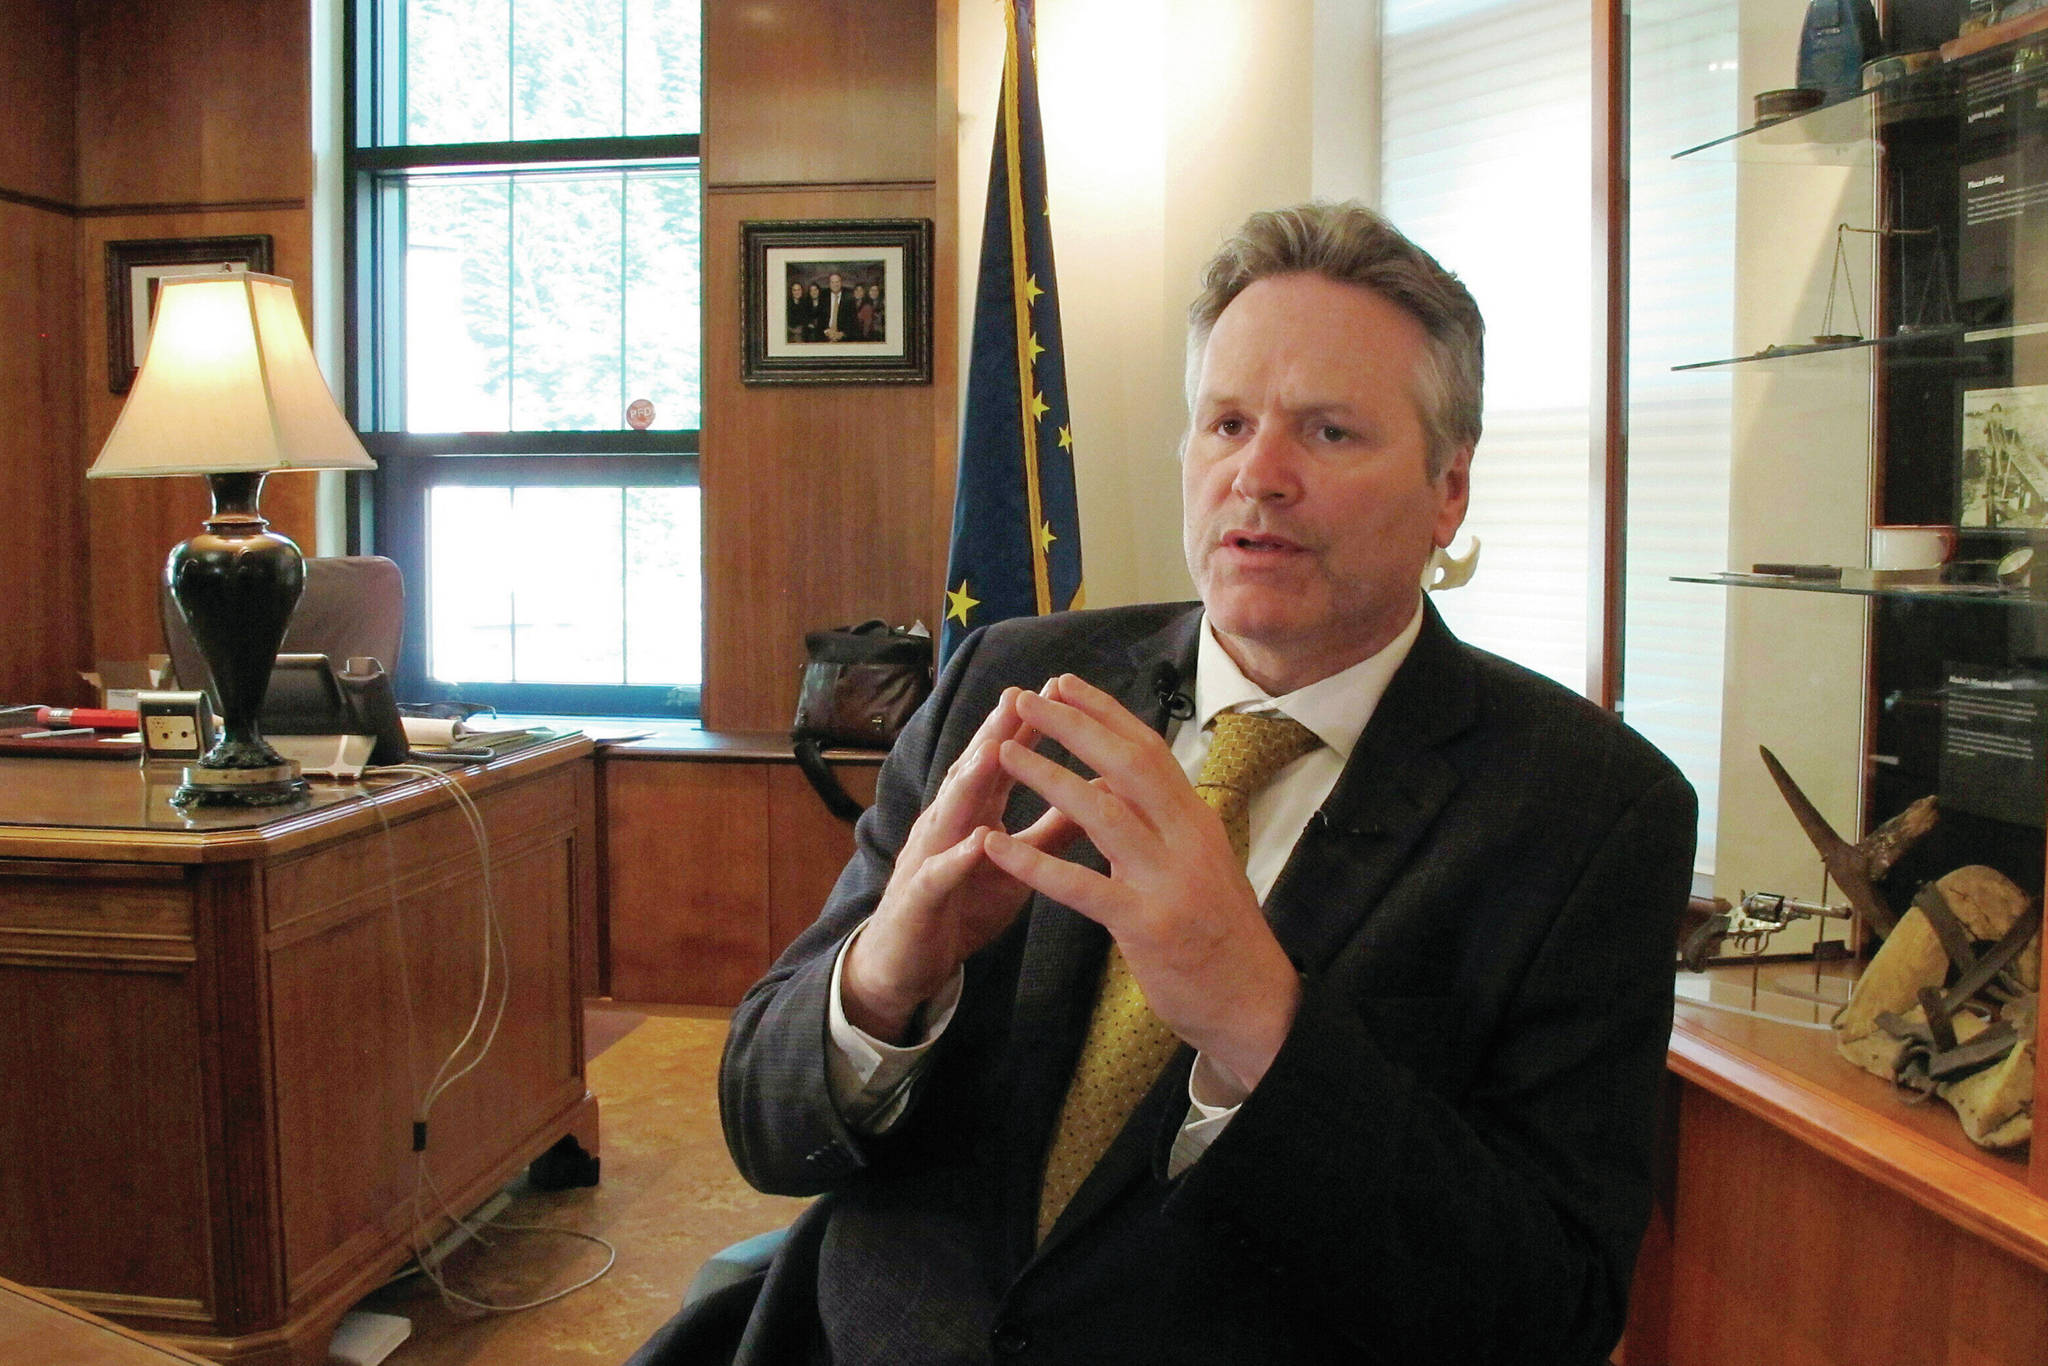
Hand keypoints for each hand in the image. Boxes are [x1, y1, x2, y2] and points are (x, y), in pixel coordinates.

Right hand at [840, 682, 1078, 1041]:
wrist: (906, 963)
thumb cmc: (964, 905)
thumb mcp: (1017, 865)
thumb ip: (1054, 830)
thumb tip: (1103, 792)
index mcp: (973, 813)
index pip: (1001, 761)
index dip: (1027, 726)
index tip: (1058, 689)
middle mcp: (947, 824)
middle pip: (971, 772)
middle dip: (995, 733)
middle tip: (1020, 695)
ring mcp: (928, 857)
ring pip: (949, 812)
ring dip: (971, 779)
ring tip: (995, 748)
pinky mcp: (919, 899)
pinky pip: (939, 875)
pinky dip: (956, 857)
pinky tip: (977, 841)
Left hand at [984, 675, 1302, 1091]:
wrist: (1255, 1003)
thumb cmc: (1221, 932)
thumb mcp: (1200, 863)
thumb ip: (1162, 823)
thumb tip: (1119, 782)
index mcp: (1196, 820)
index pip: (1149, 749)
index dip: (1105, 712)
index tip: (1064, 683)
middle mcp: (1186, 839)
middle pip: (1126, 764)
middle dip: (1073, 726)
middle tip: (1026, 699)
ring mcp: (1167, 881)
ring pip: (1104, 813)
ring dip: (1049, 777)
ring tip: (1004, 753)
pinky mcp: (1146, 925)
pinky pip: (1082, 886)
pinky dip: (1035, 864)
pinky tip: (995, 847)